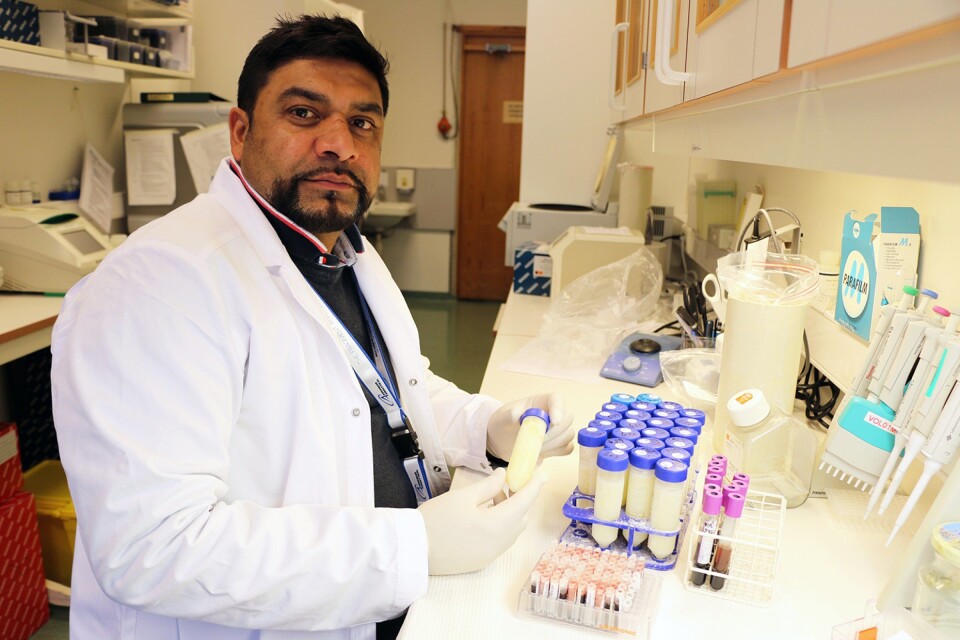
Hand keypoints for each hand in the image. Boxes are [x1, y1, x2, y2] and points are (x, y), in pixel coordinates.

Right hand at [417, 468, 543, 574]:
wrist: (412, 551)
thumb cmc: (436, 520)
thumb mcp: (462, 497)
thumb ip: (488, 486)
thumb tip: (504, 476)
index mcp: (496, 525)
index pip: (524, 502)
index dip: (535, 485)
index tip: (542, 473)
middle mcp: (499, 544)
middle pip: (521, 518)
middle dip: (521, 499)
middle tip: (511, 482)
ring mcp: (491, 555)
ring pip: (512, 531)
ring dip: (510, 512)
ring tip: (494, 496)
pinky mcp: (481, 562)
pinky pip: (500, 541)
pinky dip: (500, 526)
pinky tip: (484, 515)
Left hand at [486, 393, 574, 461]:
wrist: (501, 443)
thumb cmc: (502, 426)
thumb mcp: (501, 419)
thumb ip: (509, 415)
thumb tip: (517, 413)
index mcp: (540, 402)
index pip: (557, 399)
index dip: (559, 409)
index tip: (554, 422)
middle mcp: (552, 413)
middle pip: (568, 417)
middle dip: (556, 431)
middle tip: (539, 439)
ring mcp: (556, 430)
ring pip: (568, 434)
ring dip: (554, 443)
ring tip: (535, 447)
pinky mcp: (557, 445)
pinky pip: (567, 448)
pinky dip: (557, 452)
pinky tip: (542, 452)